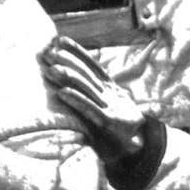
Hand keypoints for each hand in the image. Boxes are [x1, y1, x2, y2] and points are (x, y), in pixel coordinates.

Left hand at [40, 36, 146, 163]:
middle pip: (87, 73)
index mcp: (111, 88)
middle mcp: (111, 94)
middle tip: (49, 52)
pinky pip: (88, 108)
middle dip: (68, 61)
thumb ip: (96, 97)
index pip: (93, 65)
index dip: (77, 52)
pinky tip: (62, 93)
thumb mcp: (111, 108)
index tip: (61, 40)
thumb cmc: (120, 129)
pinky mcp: (108, 122)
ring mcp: (110, 106)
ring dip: (69, 77)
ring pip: (87, 88)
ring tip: (52, 69)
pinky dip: (75, 99)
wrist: (140, 150)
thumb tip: (76, 85)